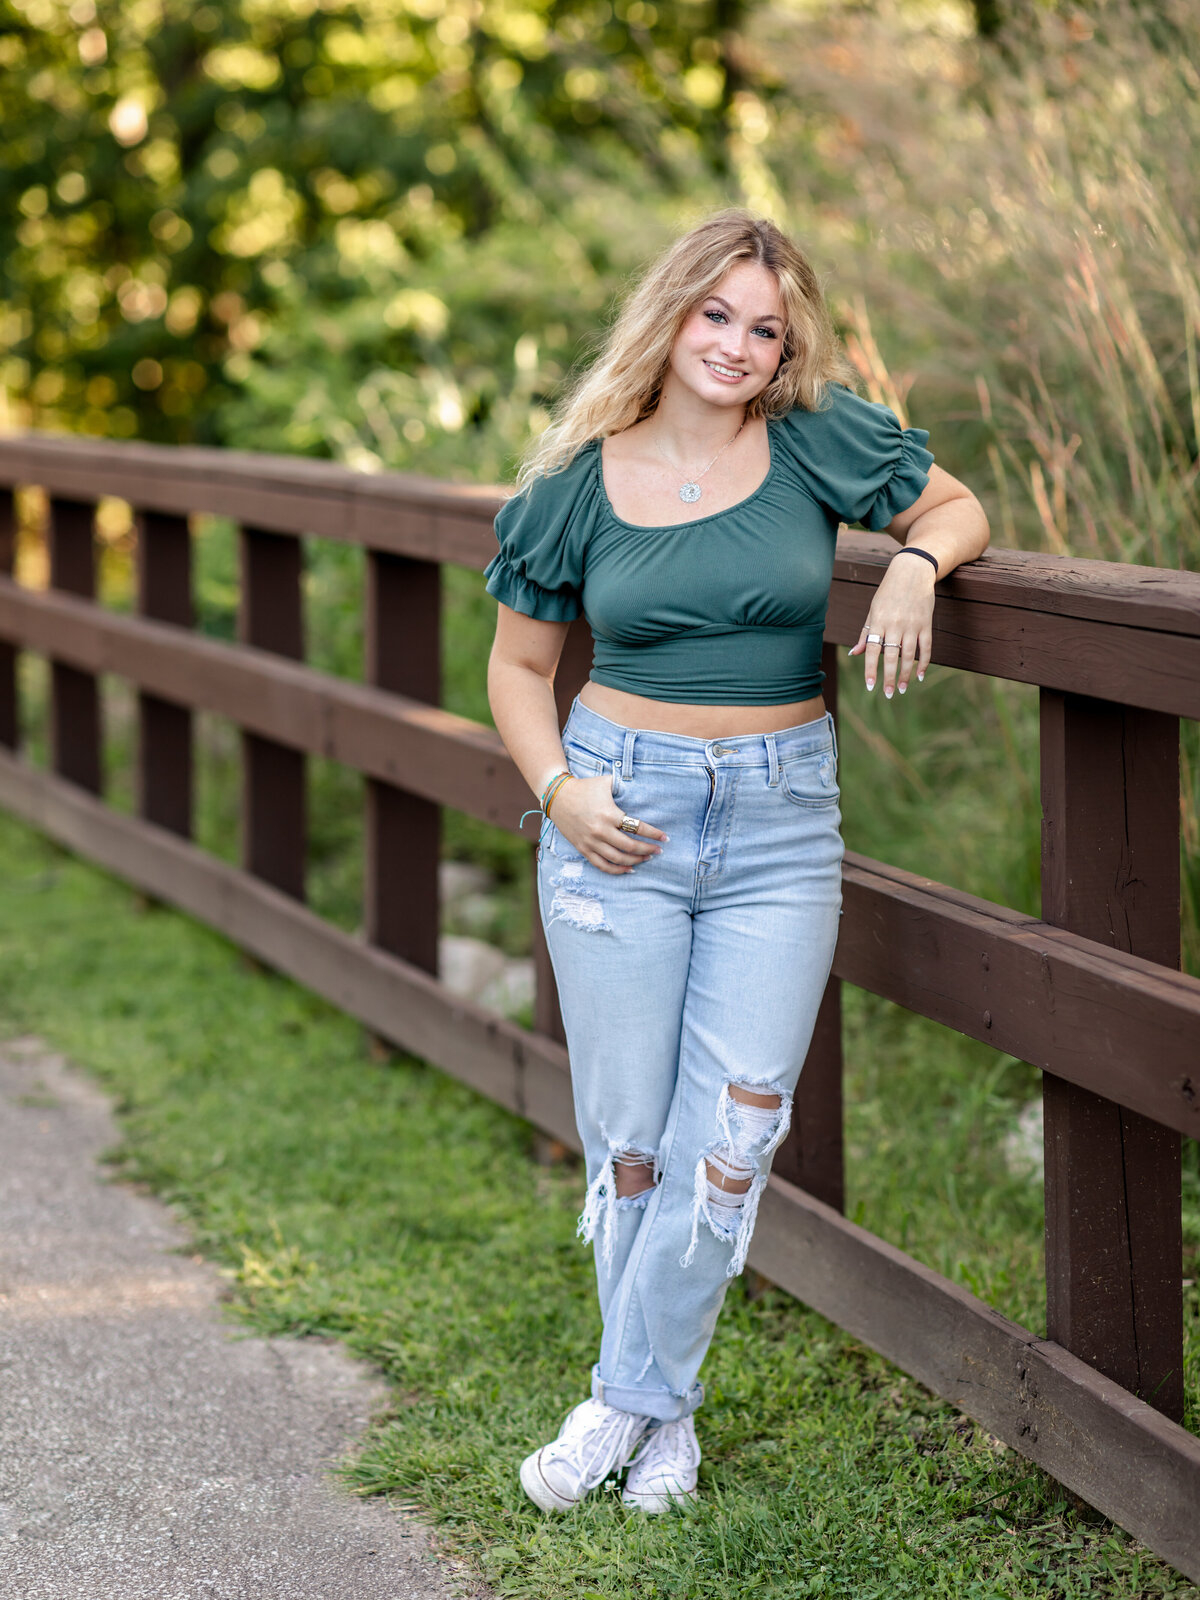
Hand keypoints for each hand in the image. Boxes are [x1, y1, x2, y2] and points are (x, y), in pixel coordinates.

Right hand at [546, 774, 667, 875]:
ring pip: (617, 858)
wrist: (557, 796)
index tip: (665, 838)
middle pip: (630, 846)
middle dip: (648, 850)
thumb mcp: (606, 782)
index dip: (653, 834)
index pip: (637, 828)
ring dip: (635, 861)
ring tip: (646, 858)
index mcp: (609, 814)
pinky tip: (629, 869)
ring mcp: (591, 842)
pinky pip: (601, 865)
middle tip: (658, 850)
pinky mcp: (583, 848)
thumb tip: (643, 788)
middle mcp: (600, 830)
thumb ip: (624, 786)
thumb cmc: (585, 787)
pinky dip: (616, 870)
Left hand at [847, 557, 935, 697]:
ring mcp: (912, 624)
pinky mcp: (926, 623)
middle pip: (892, 656)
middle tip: (889, 694)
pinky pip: (926, 647)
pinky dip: (925, 662)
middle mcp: (895, 624)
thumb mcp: (873, 610)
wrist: (912, 571)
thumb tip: (855, 653)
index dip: (871, 669)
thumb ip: (865, 633)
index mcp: (878, 622)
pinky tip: (920, 676)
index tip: (870, 686)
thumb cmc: (888, 593)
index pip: (873, 650)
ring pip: (910, 654)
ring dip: (907, 674)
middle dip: (890, 677)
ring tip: (903, 689)